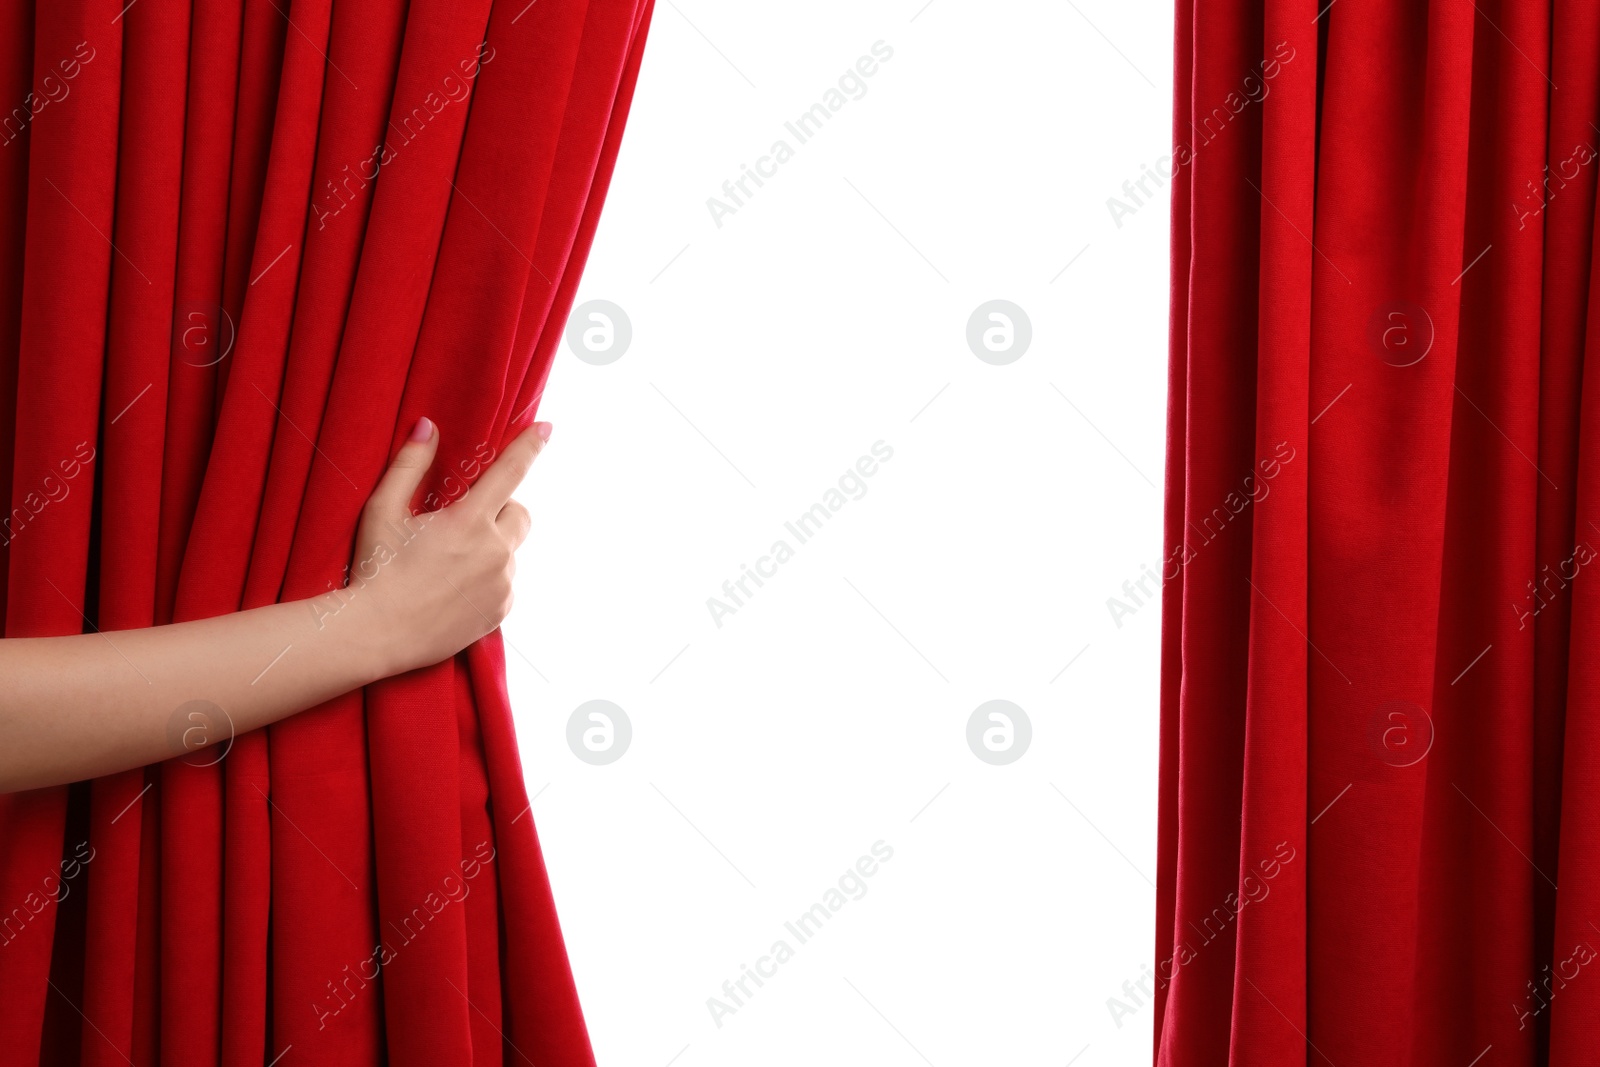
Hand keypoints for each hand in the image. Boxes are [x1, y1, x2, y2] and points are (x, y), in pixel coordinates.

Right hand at [349, 417, 548, 674]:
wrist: (377, 633)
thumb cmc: (375, 568)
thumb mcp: (383, 511)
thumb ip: (410, 465)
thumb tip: (427, 427)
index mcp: (469, 520)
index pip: (510, 472)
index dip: (530, 446)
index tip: (547, 429)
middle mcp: (495, 551)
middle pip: (520, 514)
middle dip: (500, 511)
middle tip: (463, 523)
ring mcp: (502, 584)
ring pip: (511, 552)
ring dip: (492, 549)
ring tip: (449, 565)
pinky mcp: (501, 611)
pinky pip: (506, 584)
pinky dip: (490, 580)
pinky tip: (455, 589)